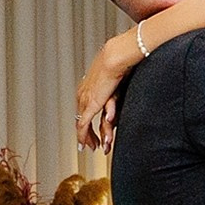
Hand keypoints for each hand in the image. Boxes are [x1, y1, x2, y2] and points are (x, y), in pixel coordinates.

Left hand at [76, 35, 132, 150]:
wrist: (116, 56)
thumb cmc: (120, 61)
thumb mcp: (117, 76)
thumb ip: (116, 87)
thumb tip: (122, 88)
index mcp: (89, 86)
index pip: (84, 108)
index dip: (88, 120)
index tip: (93, 130)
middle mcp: (84, 93)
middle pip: (81, 117)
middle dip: (87, 134)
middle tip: (91, 145)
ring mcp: (86, 99)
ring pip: (82, 124)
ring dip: (89, 138)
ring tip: (93, 147)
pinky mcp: (91, 104)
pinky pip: (84, 124)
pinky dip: (84, 136)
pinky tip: (87, 145)